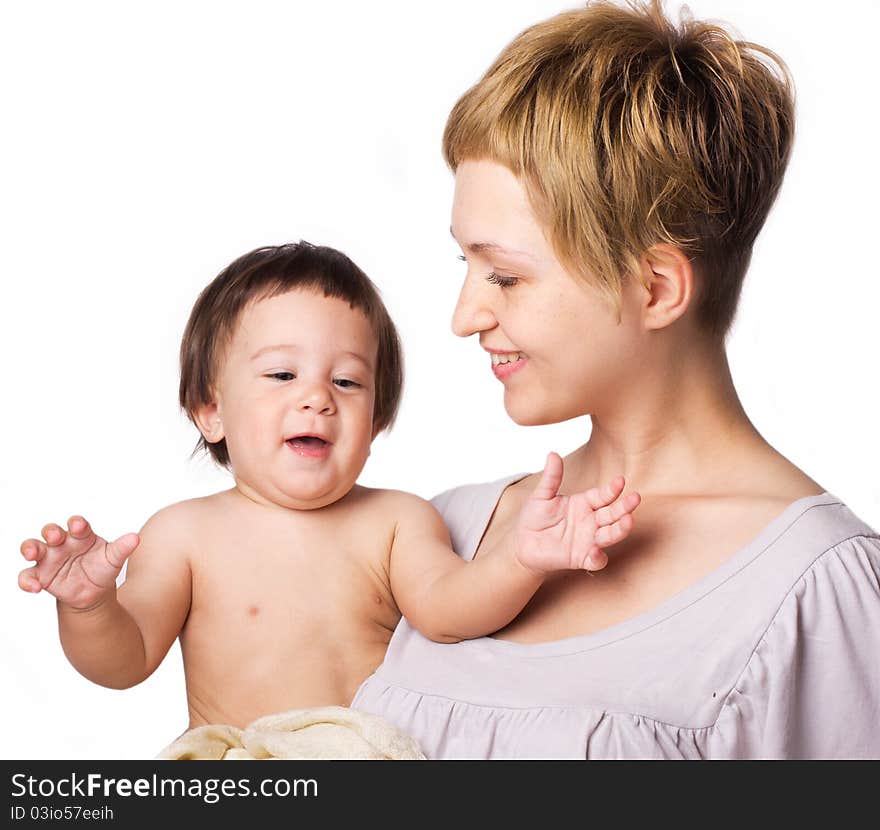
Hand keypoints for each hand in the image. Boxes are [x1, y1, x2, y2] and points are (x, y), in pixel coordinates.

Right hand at [18, 516, 139, 610]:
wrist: (94, 593)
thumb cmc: (103, 569)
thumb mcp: (114, 559)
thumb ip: (122, 548)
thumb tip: (136, 538)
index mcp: (82, 535)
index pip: (77, 524)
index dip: (77, 523)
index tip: (79, 527)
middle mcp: (63, 543)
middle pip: (51, 531)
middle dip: (51, 531)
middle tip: (55, 537)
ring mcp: (49, 558)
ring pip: (33, 547)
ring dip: (30, 548)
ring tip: (31, 554)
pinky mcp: (40, 575)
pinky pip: (28, 576)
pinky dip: (27, 581)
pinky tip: (35, 587)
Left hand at [515, 453, 639, 574]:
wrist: (522, 543)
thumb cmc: (535, 517)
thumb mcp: (542, 495)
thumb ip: (551, 477)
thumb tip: (552, 454)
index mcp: (584, 504)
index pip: (603, 495)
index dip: (612, 489)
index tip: (620, 481)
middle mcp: (591, 521)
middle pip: (613, 514)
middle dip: (625, 507)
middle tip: (635, 498)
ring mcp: (589, 540)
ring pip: (610, 535)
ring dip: (620, 529)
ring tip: (627, 521)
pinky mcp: (582, 558)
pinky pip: (596, 560)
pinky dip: (598, 557)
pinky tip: (595, 551)